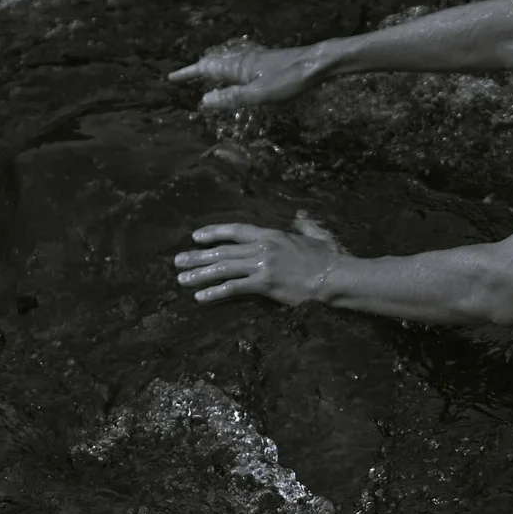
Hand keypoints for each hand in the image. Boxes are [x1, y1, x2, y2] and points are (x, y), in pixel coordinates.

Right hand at [169, 42, 326, 110]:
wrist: (318, 63)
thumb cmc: (290, 79)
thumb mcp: (260, 94)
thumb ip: (232, 98)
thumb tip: (203, 101)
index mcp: (238, 66)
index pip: (206, 68)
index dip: (188, 74)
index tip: (171, 77)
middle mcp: (244, 60)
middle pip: (214, 63)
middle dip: (198, 70)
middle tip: (184, 76)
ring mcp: (257, 60)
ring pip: (227, 63)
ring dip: (213, 69)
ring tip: (205, 76)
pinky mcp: (268, 62)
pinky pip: (240, 66)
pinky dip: (229, 71)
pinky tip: (237, 76)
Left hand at [173, 213, 342, 306]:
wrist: (334, 276)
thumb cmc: (329, 257)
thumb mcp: (317, 236)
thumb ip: (305, 226)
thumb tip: (302, 216)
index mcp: (272, 235)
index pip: (236, 231)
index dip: (214, 232)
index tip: (196, 236)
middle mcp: (263, 247)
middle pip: (224, 250)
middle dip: (198, 256)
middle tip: (178, 261)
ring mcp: (263, 265)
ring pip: (224, 268)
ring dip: (200, 274)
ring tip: (182, 279)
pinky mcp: (265, 284)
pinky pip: (234, 287)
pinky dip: (216, 292)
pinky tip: (201, 296)